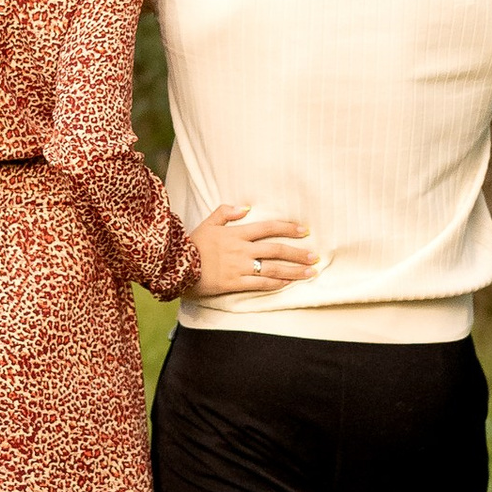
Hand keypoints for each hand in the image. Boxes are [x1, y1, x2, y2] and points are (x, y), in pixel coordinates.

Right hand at [189, 204, 317, 297]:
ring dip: (294, 271)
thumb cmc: (192, 244)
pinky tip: (288, 284)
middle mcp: (242, 250)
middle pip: (276, 250)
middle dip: (298, 253)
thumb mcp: (208, 223)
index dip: (288, 228)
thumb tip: (247, 208)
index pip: (268, 228)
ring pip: (273, 269)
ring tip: (310, 273)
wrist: (177, 266)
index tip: (304, 231)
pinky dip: (276, 283)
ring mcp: (239, 268)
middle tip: (314, 257)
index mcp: (237, 234)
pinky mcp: (235, 283)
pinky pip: (260, 283)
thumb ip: (227, 212)